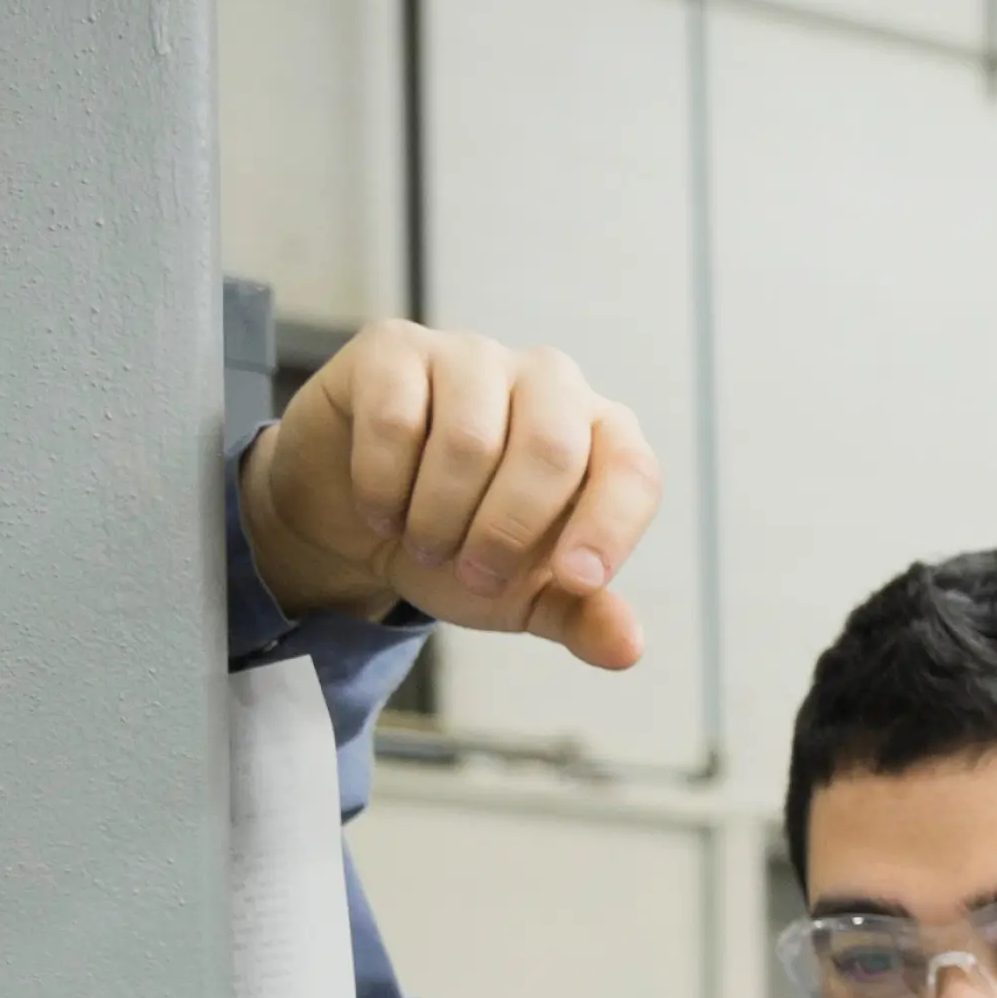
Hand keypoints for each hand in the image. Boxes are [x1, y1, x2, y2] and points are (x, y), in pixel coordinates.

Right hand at [239, 320, 657, 665]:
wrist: (364, 518)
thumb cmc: (463, 545)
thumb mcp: (525, 595)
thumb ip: (581, 616)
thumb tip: (626, 649)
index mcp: (600, 434)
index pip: (632, 470)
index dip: (609, 527)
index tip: (574, 579)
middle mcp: (547, 380)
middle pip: (550, 450)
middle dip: (506, 533)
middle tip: (472, 574)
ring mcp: (471, 355)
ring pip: (469, 439)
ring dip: (439, 516)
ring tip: (425, 544)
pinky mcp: (394, 348)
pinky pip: (395, 420)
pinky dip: (383, 486)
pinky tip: (381, 511)